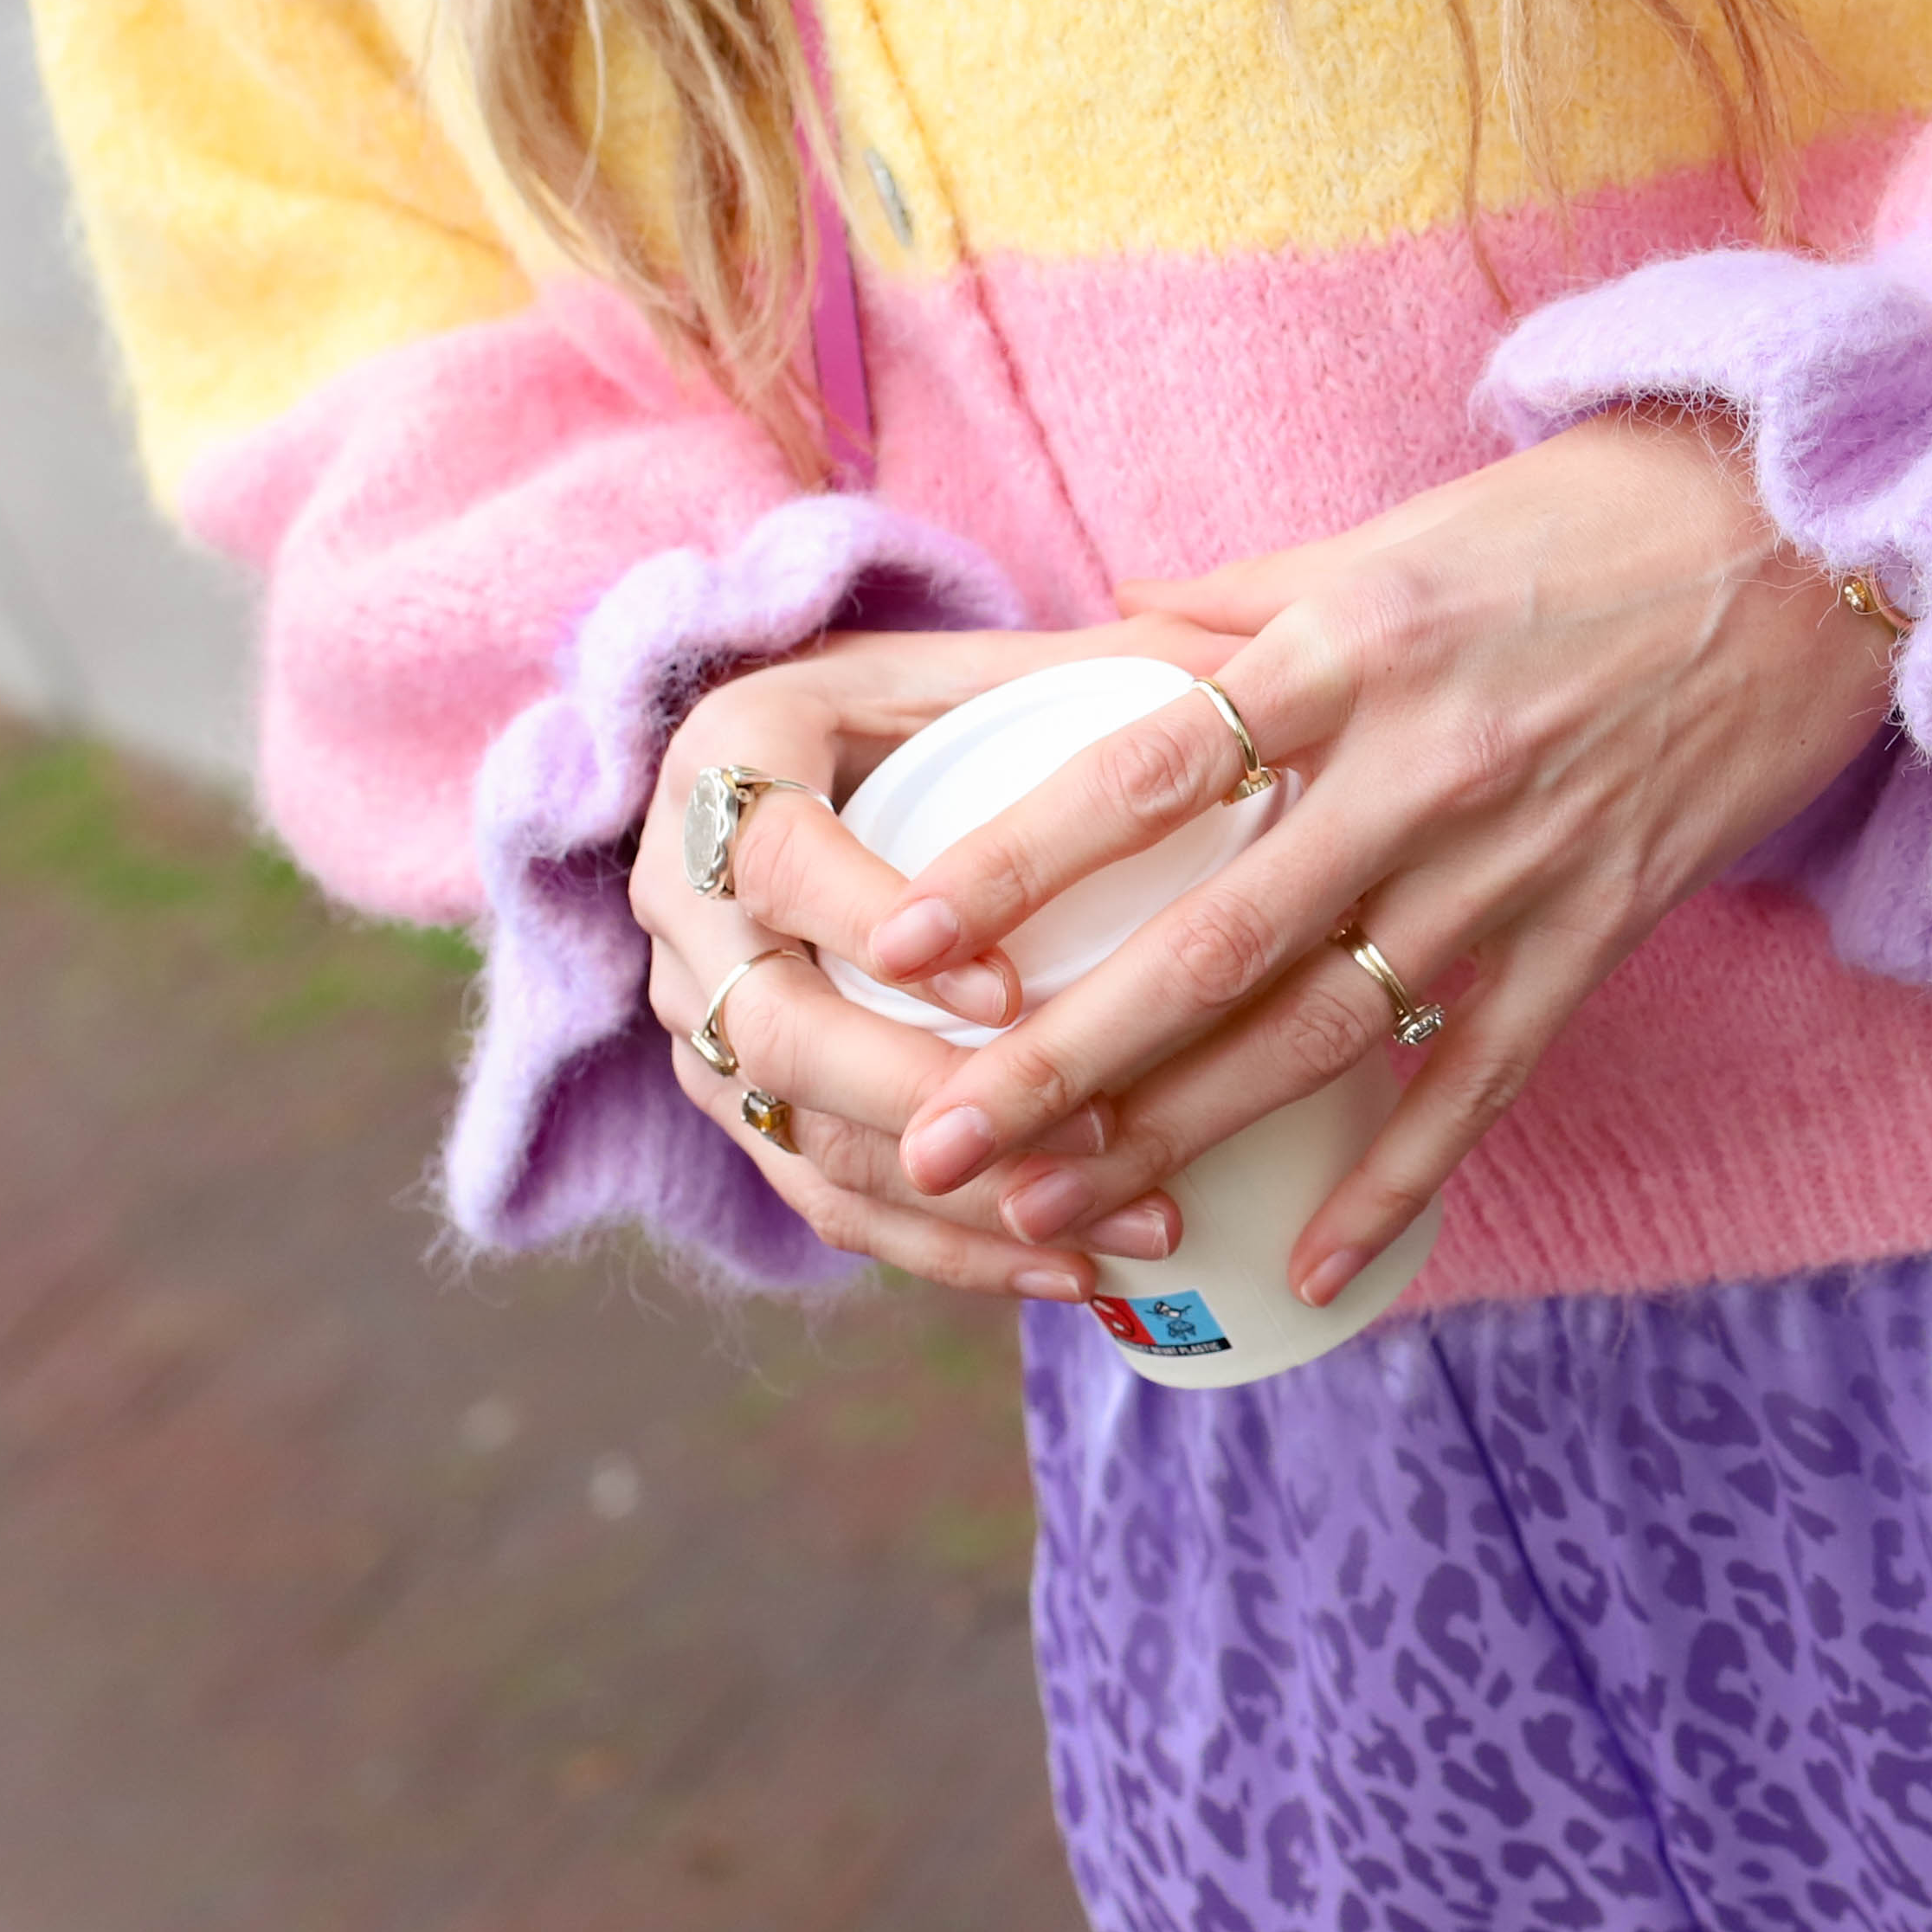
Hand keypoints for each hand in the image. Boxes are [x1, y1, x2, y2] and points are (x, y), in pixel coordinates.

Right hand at [629, 618, 1234, 1297]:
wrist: (814, 758)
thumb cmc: (928, 697)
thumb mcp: (986, 659)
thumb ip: (1095, 662)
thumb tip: (1254, 670)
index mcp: (726, 760)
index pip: (779, 861)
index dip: (877, 927)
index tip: (1007, 990)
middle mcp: (678, 894)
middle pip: (777, 1034)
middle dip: (937, 1100)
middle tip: (1098, 1126)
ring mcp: (695, 1013)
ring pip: (802, 1140)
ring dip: (964, 1201)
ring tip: (1128, 1218)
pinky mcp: (736, 1101)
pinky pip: (823, 1199)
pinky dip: (946, 1251)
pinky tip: (1075, 1272)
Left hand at [869, 413, 1898, 1304]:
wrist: (1814, 551)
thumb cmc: (1584, 525)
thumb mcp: (1395, 532)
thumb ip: (1243, 599)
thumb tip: (1102, 641)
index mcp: (1349, 647)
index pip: (1150, 770)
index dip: (1017, 863)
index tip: (898, 944)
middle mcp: (1423, 766)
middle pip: (1212, 940)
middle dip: (1062, 1056)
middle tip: (934, 1140)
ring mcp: (1515, 865)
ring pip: (1322, 1031)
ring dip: (1181, 1134)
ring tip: (1055, 1216)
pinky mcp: (1596, 933)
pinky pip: (1477, 1081)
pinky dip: (1395, 1182)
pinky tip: (1306, 1268)